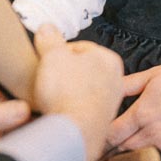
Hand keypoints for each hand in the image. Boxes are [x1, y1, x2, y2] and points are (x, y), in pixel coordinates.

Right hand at [30, 23, 123, 160]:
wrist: (74, 133)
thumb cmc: (67, 93)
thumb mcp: (52, 56)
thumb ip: (49, 38)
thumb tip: (47, 28)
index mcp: (108, 59)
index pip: (78, 47)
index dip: (57, 52)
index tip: (45, 60)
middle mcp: (115, 80)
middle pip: (80, 69)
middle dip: (62, 73)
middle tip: (46, 78)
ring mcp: (109, 103)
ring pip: (81, 89)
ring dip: (65, 91)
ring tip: (50, 96)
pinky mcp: (100, 121)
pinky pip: (81, 107)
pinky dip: (69, 107)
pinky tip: (58, 110)